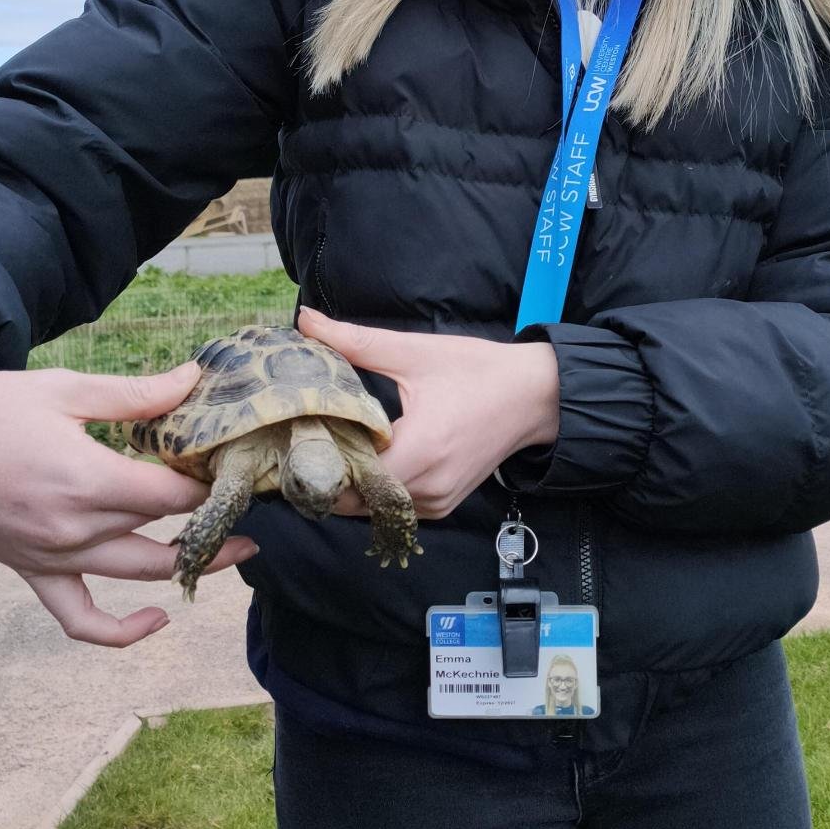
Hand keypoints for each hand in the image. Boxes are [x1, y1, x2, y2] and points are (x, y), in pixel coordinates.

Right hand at [0, 365, 259, 647]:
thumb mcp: (64, 389)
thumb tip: (194, 379)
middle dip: (217, 524)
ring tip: (236, 550)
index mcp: (86, 479)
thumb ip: (135, 394)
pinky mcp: (31, 571)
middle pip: (168, 539)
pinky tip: (155, 618)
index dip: (215, 482)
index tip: (242, 466)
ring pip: (138, 576)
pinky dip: (119, 632)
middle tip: (255, 507)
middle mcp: (73, 529)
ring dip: (192, 568)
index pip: (174, 494)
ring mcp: (52, 558)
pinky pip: (79, 618)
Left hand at [296, 307, 558, 518]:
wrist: (534, 396)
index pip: (348, 479)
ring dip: (351, 484)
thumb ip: (356, 341)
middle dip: (327, 474)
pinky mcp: (444, 505)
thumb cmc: (477, 371)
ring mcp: (437, 501)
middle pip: (355, 499)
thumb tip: (305, 321)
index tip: (295, 436)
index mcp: (419, 451)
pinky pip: (395, 506)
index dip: (316, 461)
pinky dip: (376, 489)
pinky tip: (366, 458)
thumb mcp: (415, 352)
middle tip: (303, 441)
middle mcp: (428, 487)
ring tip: (331, 448)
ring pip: (373, 508)